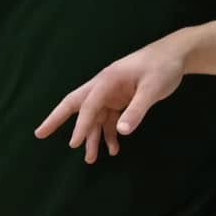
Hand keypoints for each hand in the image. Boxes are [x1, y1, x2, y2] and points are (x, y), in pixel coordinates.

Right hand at [36, 42, 186, 163]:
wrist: (176, 55)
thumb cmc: (162, 67)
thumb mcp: (152, 89)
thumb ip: (137, 110)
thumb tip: (121, 132)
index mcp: (107, 80)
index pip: (88, 105)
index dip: (80, 125)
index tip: (73, 143)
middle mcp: (104, 87)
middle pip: (76, 105)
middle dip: (57, 120)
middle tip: (39, 134)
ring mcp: (112, 94)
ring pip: (95, 118)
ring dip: (92, 137)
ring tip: (91, 160)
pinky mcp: (122, 100)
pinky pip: (110, 119)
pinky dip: (110, 134)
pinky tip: (114, 148)